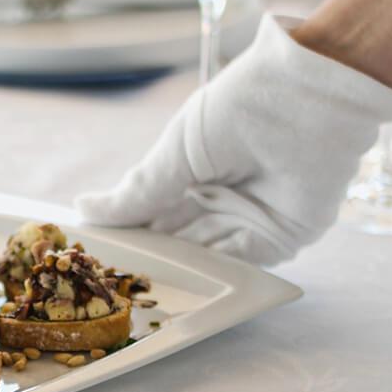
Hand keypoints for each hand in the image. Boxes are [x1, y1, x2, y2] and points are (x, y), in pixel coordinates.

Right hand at [75, 17, 391, 265]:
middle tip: (116, 284)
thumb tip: (83, 211)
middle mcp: (219, 196)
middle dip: (152, 259)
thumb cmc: (238, 109)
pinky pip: (242, 262)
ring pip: (206, 256)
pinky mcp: (282, 236)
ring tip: (145, 291)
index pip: (152, 212)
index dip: (127, 233)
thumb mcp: (176, 151)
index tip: (97, 256)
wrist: (308, 100)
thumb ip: (138, 192)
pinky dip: (216, 274)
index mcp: (192, 169)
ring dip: (180, 272)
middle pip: (178, 239)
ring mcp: (250, 218)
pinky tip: (187, 284)